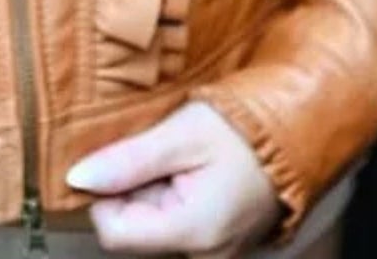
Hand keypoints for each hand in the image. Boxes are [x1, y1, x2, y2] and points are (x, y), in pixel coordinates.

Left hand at [64, 99, 282, 254]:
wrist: (297, 134)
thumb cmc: (246, 131)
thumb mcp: (183, 134)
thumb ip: (129, 160)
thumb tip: (78, 177)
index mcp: (191, 234)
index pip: (112, 232)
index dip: (103, 192)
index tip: (116, 157)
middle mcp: (201, 256)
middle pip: (133, 228)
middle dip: (133, 187)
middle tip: (157, 150)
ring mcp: (212, 252)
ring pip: (152, 224)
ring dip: (151, 188)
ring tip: (176, 156)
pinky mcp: (217, 241)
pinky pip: (175, 222)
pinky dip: (171, 194)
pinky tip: (188, 168)